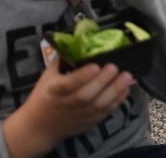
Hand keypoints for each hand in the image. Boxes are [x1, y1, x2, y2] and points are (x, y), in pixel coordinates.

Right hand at [4, 57, 132, 154]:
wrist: (39, 127)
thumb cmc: (44, 96)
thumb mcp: (47, 76)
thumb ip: (62, 59)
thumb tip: (77, 39)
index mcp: (53, 91)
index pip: (67, 84)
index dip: (82, 76)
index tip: (95, 66)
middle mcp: (66, 104)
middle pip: (85, 95)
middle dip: (102, 81)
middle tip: (115, 67)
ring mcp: (79, 115)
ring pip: (98, 105)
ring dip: (114, 91)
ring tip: (127, 76)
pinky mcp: (88, 121)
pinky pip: (105, 112)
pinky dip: (117, 101)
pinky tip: (126, 89)